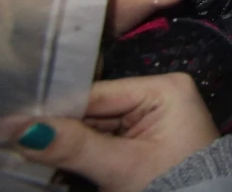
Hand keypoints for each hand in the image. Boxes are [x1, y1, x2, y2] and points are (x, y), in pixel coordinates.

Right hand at [4, 74, 218, 191]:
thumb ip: (75, 146)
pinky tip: (54, 161)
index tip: (16, 123)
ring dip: (66, 144)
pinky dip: (80, 154)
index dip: (56, 111)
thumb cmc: (176, 186)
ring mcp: (150, 117)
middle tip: (18, 140)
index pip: (97, 94)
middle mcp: (158, 95)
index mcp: (165, 88)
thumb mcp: (123, 168)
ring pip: (92, 127)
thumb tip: (24, 129)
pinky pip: (102, 141)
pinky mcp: (142, 139)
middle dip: (60, 129)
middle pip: (93, 110)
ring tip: (31, 151)